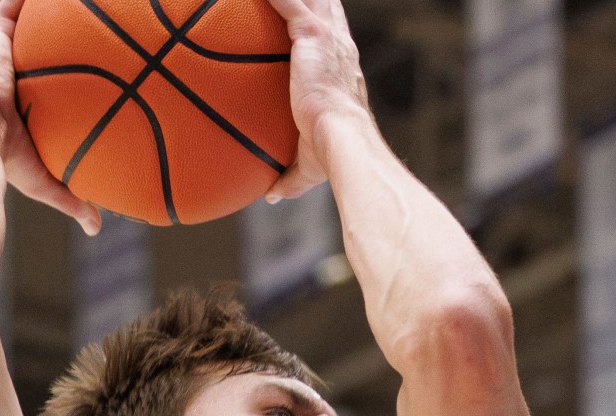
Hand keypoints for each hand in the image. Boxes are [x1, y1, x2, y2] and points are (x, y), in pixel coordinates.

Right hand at [0, 0, 101, 231]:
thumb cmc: (3, 162)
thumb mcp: (43, 180)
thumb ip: (70, 198)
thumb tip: (97, 227)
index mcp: (11, 105)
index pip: (35, 85)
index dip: (50, 76)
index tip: (73, 74)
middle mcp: (4, 75)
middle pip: (30, 50)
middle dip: (46, 39)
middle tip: (75, 31)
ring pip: (23, 25)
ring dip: (41, 15)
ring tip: (68, 7)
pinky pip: (14, 6)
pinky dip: (29, 2)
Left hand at [257, 0, 371, 200]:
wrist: (342, 141)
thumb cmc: (331, 155)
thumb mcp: (307, 166)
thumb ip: (289, 177)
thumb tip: (271, 196)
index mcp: (343, 71)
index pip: (334, 40)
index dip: (325, 27)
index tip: (309, 23)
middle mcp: (340, 49)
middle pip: (326, 10)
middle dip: (314, 2)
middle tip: (298, 3)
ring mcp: (329, 39)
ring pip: (313, 1)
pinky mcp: (313, 34)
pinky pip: (288, 4)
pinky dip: (275, 0)